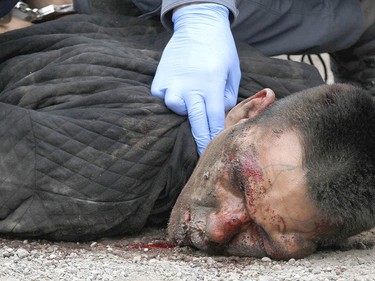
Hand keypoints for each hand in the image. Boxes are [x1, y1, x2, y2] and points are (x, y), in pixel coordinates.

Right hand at [151, 3, 240, 154]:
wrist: (198, 24)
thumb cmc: (220, 49)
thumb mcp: (232, 72)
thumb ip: (227, 98)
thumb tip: (219, 117)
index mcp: (211, 85)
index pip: (214, 121)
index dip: (215, 138)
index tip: (216, 150)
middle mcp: (190, 87)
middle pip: (195, 124)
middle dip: (200, 142)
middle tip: (203, 155)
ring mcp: (172, 84)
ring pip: (175, 111)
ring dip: (183, 114)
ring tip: (189, 109)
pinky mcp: (159, 80)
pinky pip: (163, 99)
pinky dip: (170, 100)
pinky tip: (178, 94)